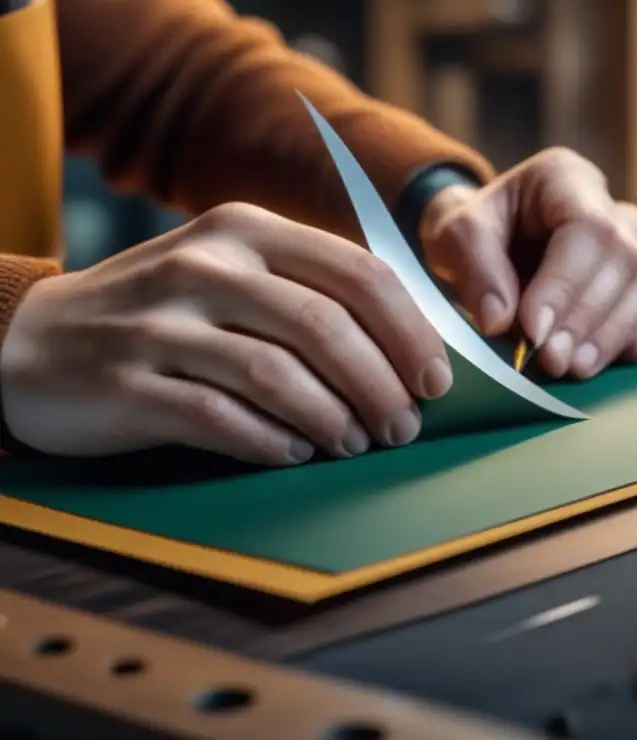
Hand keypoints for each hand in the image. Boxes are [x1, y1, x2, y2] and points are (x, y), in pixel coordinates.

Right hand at [0, 203, 451, 464]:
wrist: (31, 338)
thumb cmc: (162, 312)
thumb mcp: (230, 274)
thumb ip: (306, 294)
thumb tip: (404, 351)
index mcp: (245, 230)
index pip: (356, 274)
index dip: (410, 332)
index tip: (436, 382)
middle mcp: (204, 265)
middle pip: (324, 326)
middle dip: (380, 385)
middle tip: (402, 428)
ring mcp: (160, 322)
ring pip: (276, 374)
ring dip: (333, 418)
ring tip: (354, 444)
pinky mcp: (125, 381)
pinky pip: (218, 417)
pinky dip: (270, 441)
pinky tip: (296, 453)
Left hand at [419, 148, 636, 378]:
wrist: (486, 248)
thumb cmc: (474, 235)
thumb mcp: (454, 236)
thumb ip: (474, 267)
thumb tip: (501, 319)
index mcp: (565, 178)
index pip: (586, 228)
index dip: (566, 284)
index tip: (534, 331)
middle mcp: (611, 207)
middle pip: (623, 259)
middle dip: (587, 317)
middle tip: (552, 360)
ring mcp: (636, 245)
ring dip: (614, 333)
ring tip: (575, 368)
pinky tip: (624, 357)